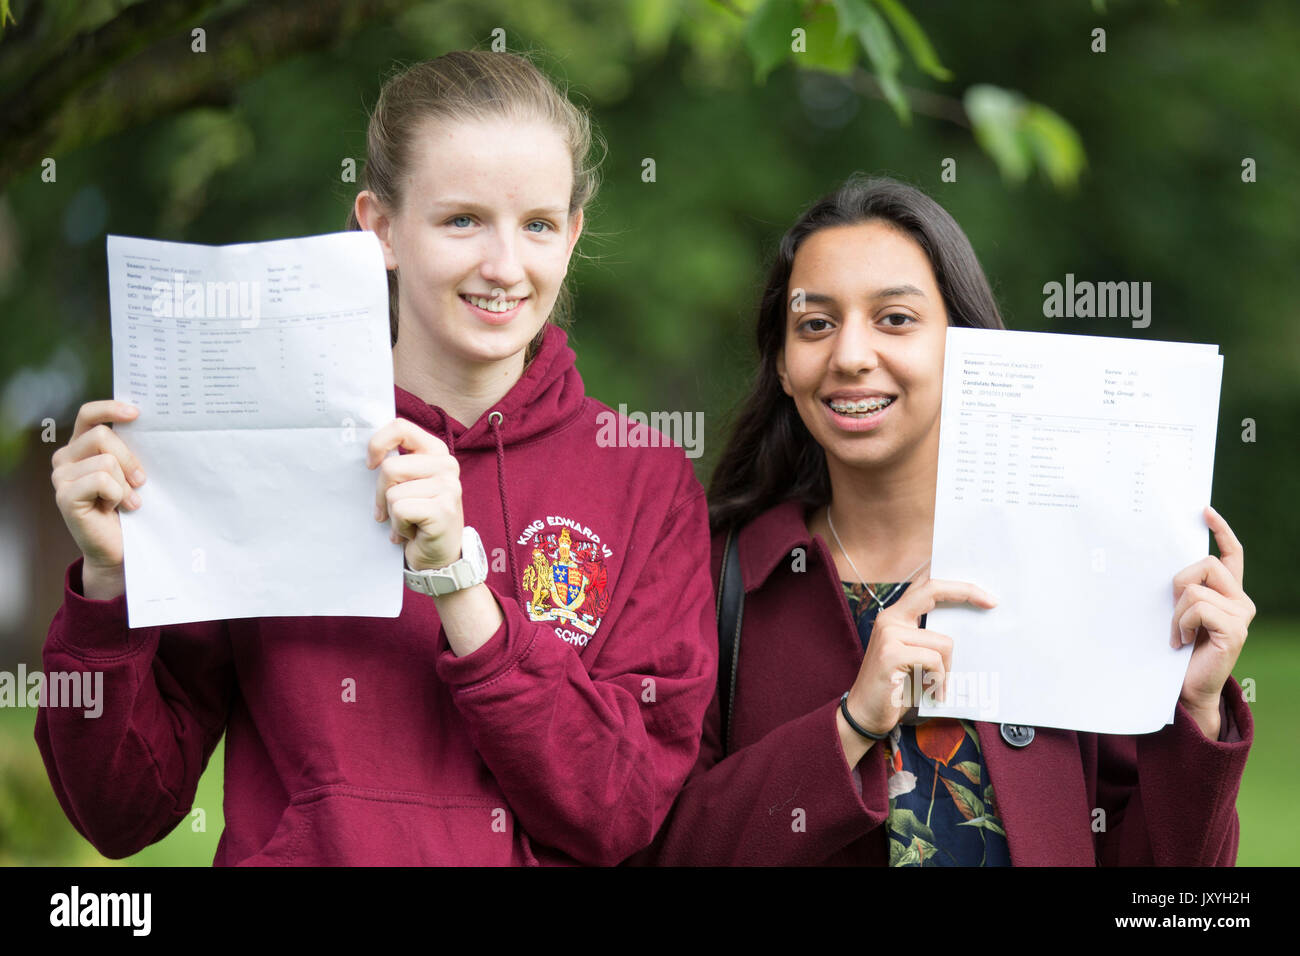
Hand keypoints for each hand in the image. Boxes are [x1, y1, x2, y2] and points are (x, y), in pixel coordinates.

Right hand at [51, 400, 147, 577]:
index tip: (137, 413)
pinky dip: (117, 494)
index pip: (89, 415)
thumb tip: (147, 424)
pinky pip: (102, 480)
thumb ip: (129, 449)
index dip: (110, 408)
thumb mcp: (132, 471)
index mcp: (82, 446)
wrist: (122, 546)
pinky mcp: (65, 496)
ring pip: (106, 460)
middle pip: (103, 435)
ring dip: (125, 482)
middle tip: (140, 481)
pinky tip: (117, 507)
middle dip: (130, 458)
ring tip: (128, 500)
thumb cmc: (130, 506)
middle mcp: (66, 458)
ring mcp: (62, 477)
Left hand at [366, 418, 462, 571]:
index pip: (400, 427)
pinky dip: (399, 528)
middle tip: (391, 511)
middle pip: (390, 467)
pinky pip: (400, 510)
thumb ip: (397, 464)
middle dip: (381, 495)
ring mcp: (449, 486)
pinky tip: (414, 533)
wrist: (439, 557)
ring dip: (392, 515)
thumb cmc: (417, 518)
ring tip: (408, 523)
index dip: (378, 444)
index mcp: (436, 451)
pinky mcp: (443, 509)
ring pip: (393, 493)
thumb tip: (367, 456)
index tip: (370, 465)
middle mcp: (446, 464)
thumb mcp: (408, 484)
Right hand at [842, 578, 997, 740]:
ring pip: (942, 641)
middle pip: (932, 590)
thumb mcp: (914, 658)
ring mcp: (888, 634)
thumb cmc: (895, 689)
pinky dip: (938, 680)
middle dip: (965, 591)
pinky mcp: (891, 654)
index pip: (926, 586)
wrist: (864, 716)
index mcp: (895, 617)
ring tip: (937, 686)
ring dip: (947, 669)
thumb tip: (967, 628)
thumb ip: (929, 639)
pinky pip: (934, 660)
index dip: (956, 585)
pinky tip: (931, 692)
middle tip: (992, 603)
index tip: (985, 596)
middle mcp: (888, 619)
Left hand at [1172, 506, 1254, 727]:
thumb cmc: (1178, 650)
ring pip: (1195, 588)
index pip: (1231, 555)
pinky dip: (1182, 623)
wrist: (1186, 687)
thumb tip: (1166, 559)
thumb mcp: (1179, 612)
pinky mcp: (1235, 630)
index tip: (1204, 511)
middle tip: (1174, 613)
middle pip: (1205, 564)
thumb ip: (1184, 589)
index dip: (1221, 531)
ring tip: (1178, 635)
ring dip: (1177, 613)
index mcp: (1228, 593)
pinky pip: (1198, 608)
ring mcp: (1241, 615)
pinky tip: (1183, 642)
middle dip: (1179, 583)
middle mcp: (1240, 601)